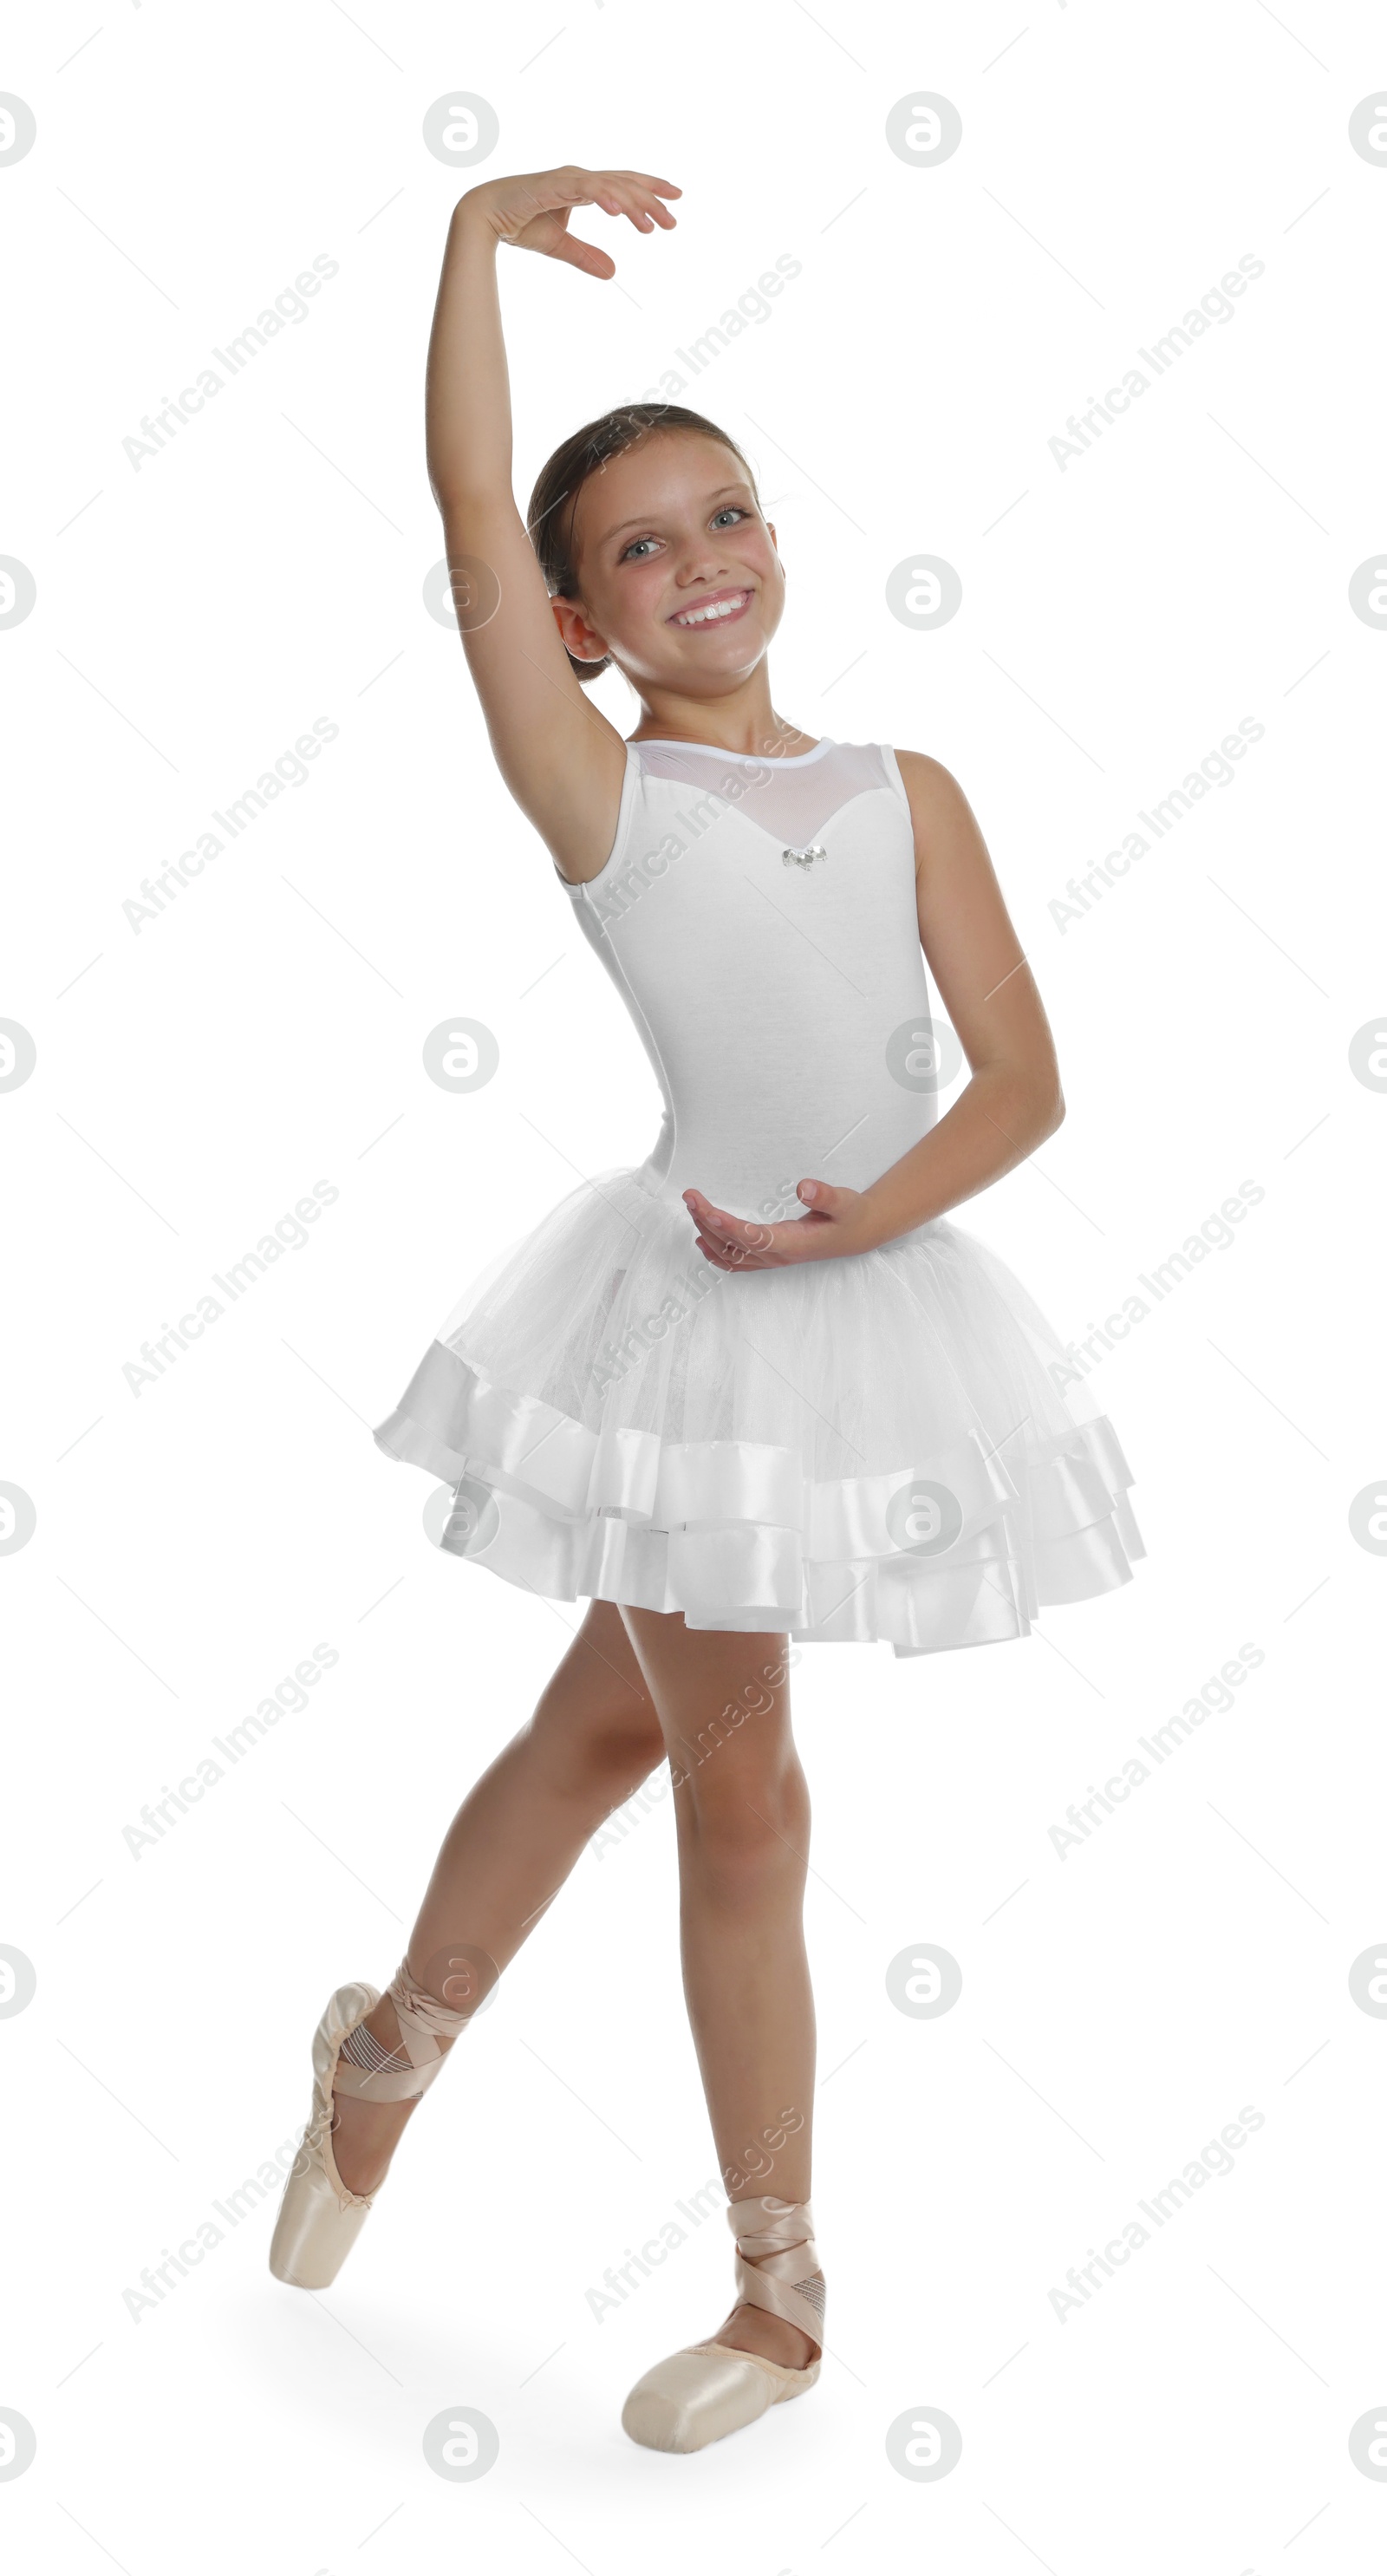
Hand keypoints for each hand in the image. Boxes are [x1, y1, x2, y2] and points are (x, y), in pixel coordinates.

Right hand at [462, 165, 680, 277]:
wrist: (484, 215)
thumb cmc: (519, 224)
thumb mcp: (559, 245)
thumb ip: (585, 256)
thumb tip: (613, 272)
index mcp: (581, 186)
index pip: (623, 183)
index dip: (650, 188)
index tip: (675, 199)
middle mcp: (578, 177)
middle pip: (624, 183)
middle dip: (651, 200)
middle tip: (672, 222)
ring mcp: (567, 178)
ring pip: (610, 186)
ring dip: (632, 203)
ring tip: (651, 225)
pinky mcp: (554, 185)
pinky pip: (585, 188)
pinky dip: (603, 196)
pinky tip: (618, 210)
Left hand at [682, 1181, 879, 1270]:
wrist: (857, 1234)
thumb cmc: (850, 1215)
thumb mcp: (846, 1201)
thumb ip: (826, 1195)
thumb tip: (803, 1186)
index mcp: (793, 1244)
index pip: (754, 1238)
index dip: (730, 1226)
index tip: (709, 1210)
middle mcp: (777, 1256)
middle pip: (733, 1245)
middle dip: (707, 1221)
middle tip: (690, 1195)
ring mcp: (771, 1260)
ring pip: (730, 1254)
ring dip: (706, 1232)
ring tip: (692, 1206)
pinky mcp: (768, 1257)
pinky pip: (735, 1262)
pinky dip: (714, 1252)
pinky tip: (701, 1238)